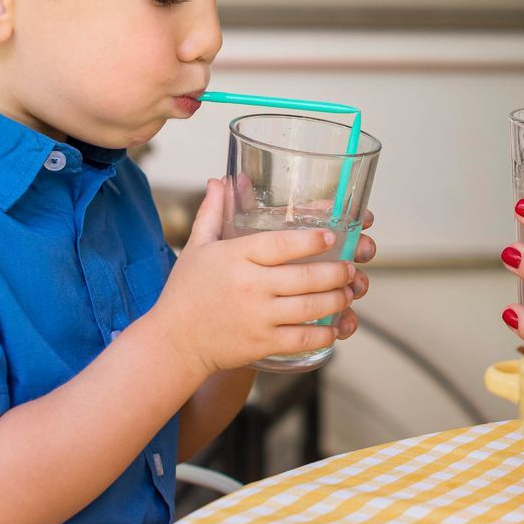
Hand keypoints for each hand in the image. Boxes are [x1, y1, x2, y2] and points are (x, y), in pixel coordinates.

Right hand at [149, 179, 359, 374]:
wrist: (172, 343)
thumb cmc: (185, 292)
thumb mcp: (197, 247)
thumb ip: (212, 213)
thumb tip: (219, 179)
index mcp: (236, 257)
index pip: (281, 244)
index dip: (311, 239)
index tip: (332, 236)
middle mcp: (249, 285)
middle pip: (304, 276)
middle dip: (336, 271)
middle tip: (350, 266)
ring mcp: (257, 316)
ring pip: (310, 306)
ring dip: (336, 298)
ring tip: (349, 291)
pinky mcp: (261, 343)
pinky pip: (302, 338)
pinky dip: (324, 332)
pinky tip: (335, 325)